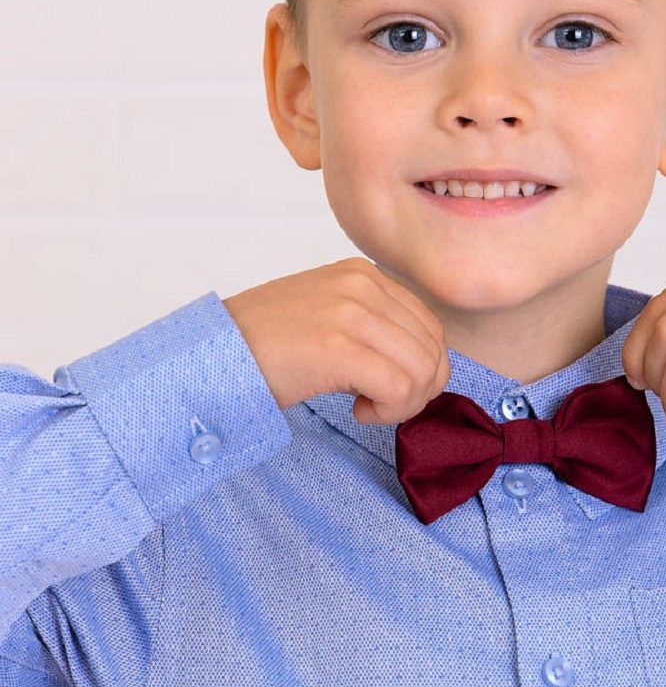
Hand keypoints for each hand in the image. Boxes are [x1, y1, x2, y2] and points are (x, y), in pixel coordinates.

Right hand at [222, 257, 449, 422]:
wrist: (211, 355)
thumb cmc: (264, 345)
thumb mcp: (328, 314)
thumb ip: (373, 323)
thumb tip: (422, 361)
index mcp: (363, 274)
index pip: (429, 324)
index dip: (424, 366)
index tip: (394, 388)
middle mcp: (363, 284)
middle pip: (431, 348)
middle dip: (419, 388)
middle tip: (383, 404)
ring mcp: (351, 313)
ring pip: (422, 370)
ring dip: (403, 403)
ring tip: (368, 407)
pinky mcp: (339, 348)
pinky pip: (400, 388)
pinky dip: (388, 411)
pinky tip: (358, 411)